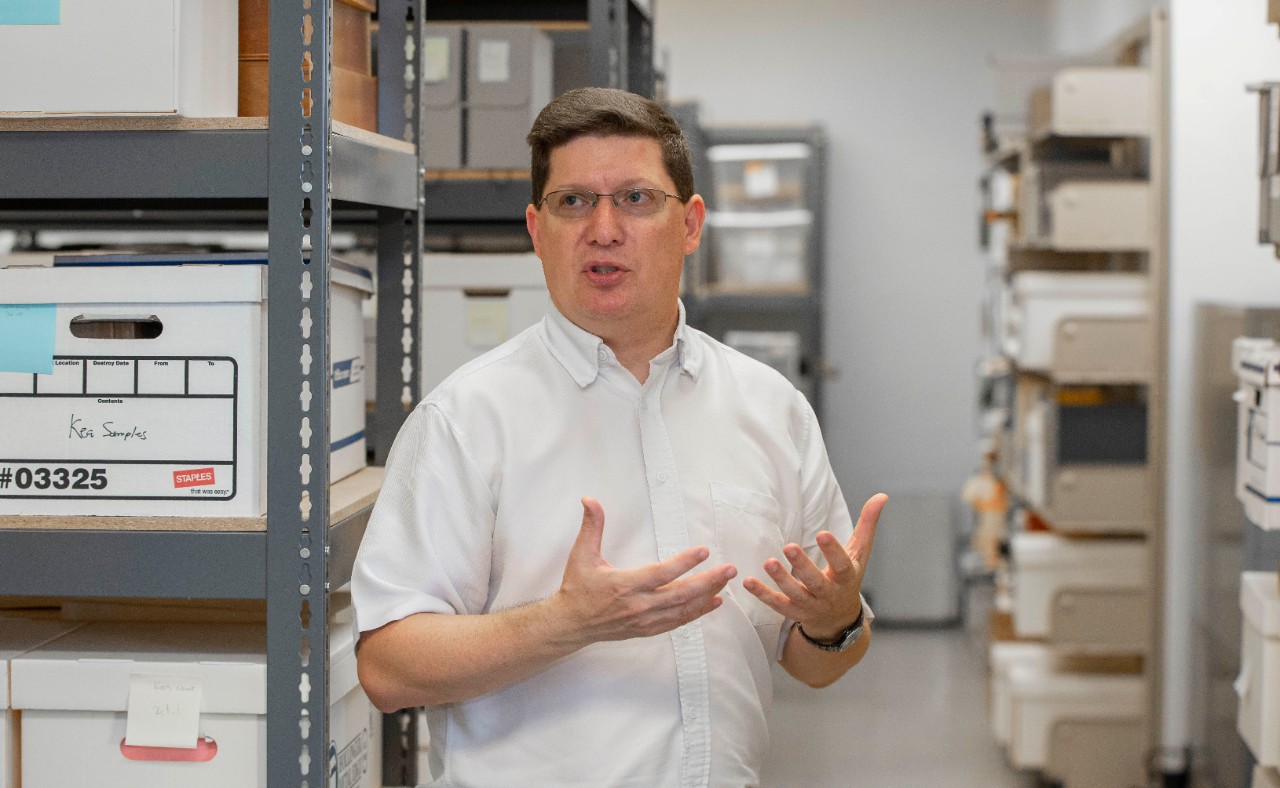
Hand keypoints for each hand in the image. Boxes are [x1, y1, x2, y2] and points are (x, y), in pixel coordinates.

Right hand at [550, 497, 736, 647]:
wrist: (571, 624)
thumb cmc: (577, 589)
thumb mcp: (582, 555)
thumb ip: (591, 526)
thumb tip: (590, 500)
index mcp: (624, 584)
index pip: (661, 573)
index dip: (685, 562)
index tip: (703, 551)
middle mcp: (638, 605)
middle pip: (681, 594)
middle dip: (708, 580)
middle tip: (729, 569)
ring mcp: (644, 620)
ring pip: (683, 609)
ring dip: (707, 595)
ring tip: (725, 582)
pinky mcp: (647, 629)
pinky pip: (678, 622)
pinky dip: (698, 612)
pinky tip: (713, 602)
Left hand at [743, 493, 887, 640]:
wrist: (839, 618)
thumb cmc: (848, 577)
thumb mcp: (860, 552)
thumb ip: (868, 524)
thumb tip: (882, 495)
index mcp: (847, 577)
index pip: (842, 565)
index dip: (832, 551)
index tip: (821, 533)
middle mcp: (830, 594)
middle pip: (816, 583)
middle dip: (803, 566)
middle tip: (789, 547)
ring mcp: (811, 605)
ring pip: (795, 595)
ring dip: (781, 580)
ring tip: (768, 562)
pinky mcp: (794, 612)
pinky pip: (777, 605)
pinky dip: (763, 595)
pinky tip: (748, 581)